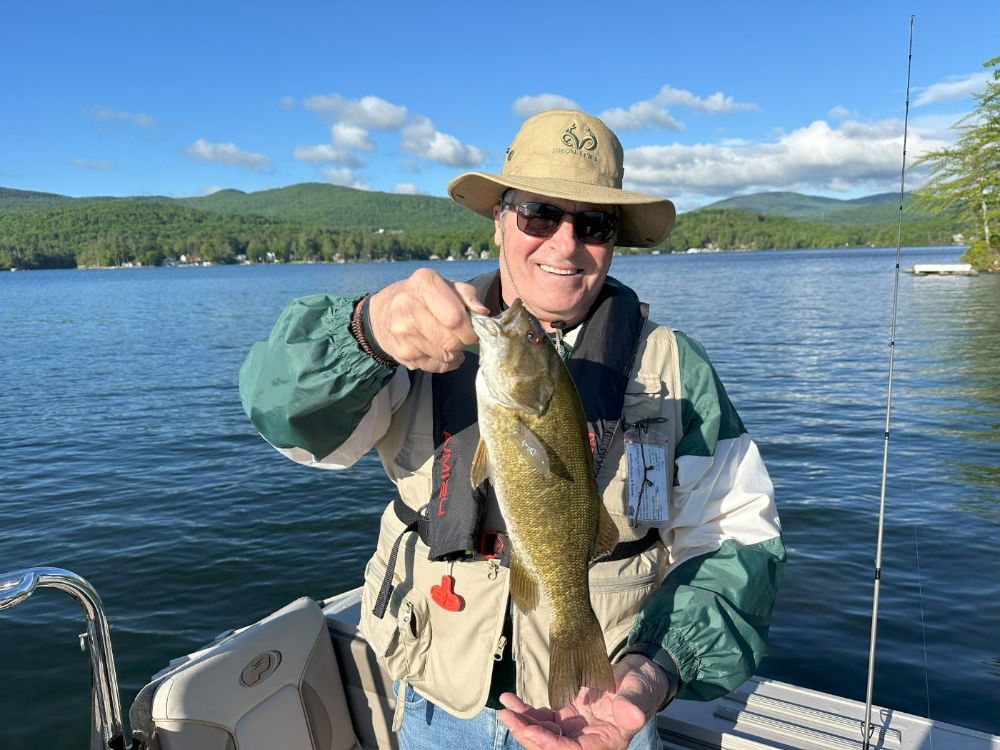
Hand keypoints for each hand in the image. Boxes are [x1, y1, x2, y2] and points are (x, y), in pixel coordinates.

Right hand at [367, 268, 488, 371]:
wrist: (382, 313)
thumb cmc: (422, 297)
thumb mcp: (445, 285)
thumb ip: (468, 295)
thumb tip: (483, 313)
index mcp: (423, 284)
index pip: (455, 318)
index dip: (470, 329)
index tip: (471, 329)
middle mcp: (408, 307)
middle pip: (451, 341)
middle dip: (463, 342)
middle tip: (461, 336)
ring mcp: (402, 333)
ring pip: (445, 355)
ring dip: (454, 352)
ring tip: (449, 341)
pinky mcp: (402, 354)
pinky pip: (435, 367)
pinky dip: (445, 363)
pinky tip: (441, 351)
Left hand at [497, 655, 668, 749]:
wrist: (636, 678)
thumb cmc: (640, 689)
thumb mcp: (638, 695)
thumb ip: (632, 706)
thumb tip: (632, 715)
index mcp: (603, 744)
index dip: (548, 744)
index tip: (530, 731)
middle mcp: (584, 741)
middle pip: (550, 746)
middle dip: (527, 734)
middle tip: (508, 717)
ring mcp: (573, 729)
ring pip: (542, 733)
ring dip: (522, 723)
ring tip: (505, 709)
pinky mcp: (565, 715)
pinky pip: (542, 718)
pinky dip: (525, 711)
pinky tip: (510, 700)